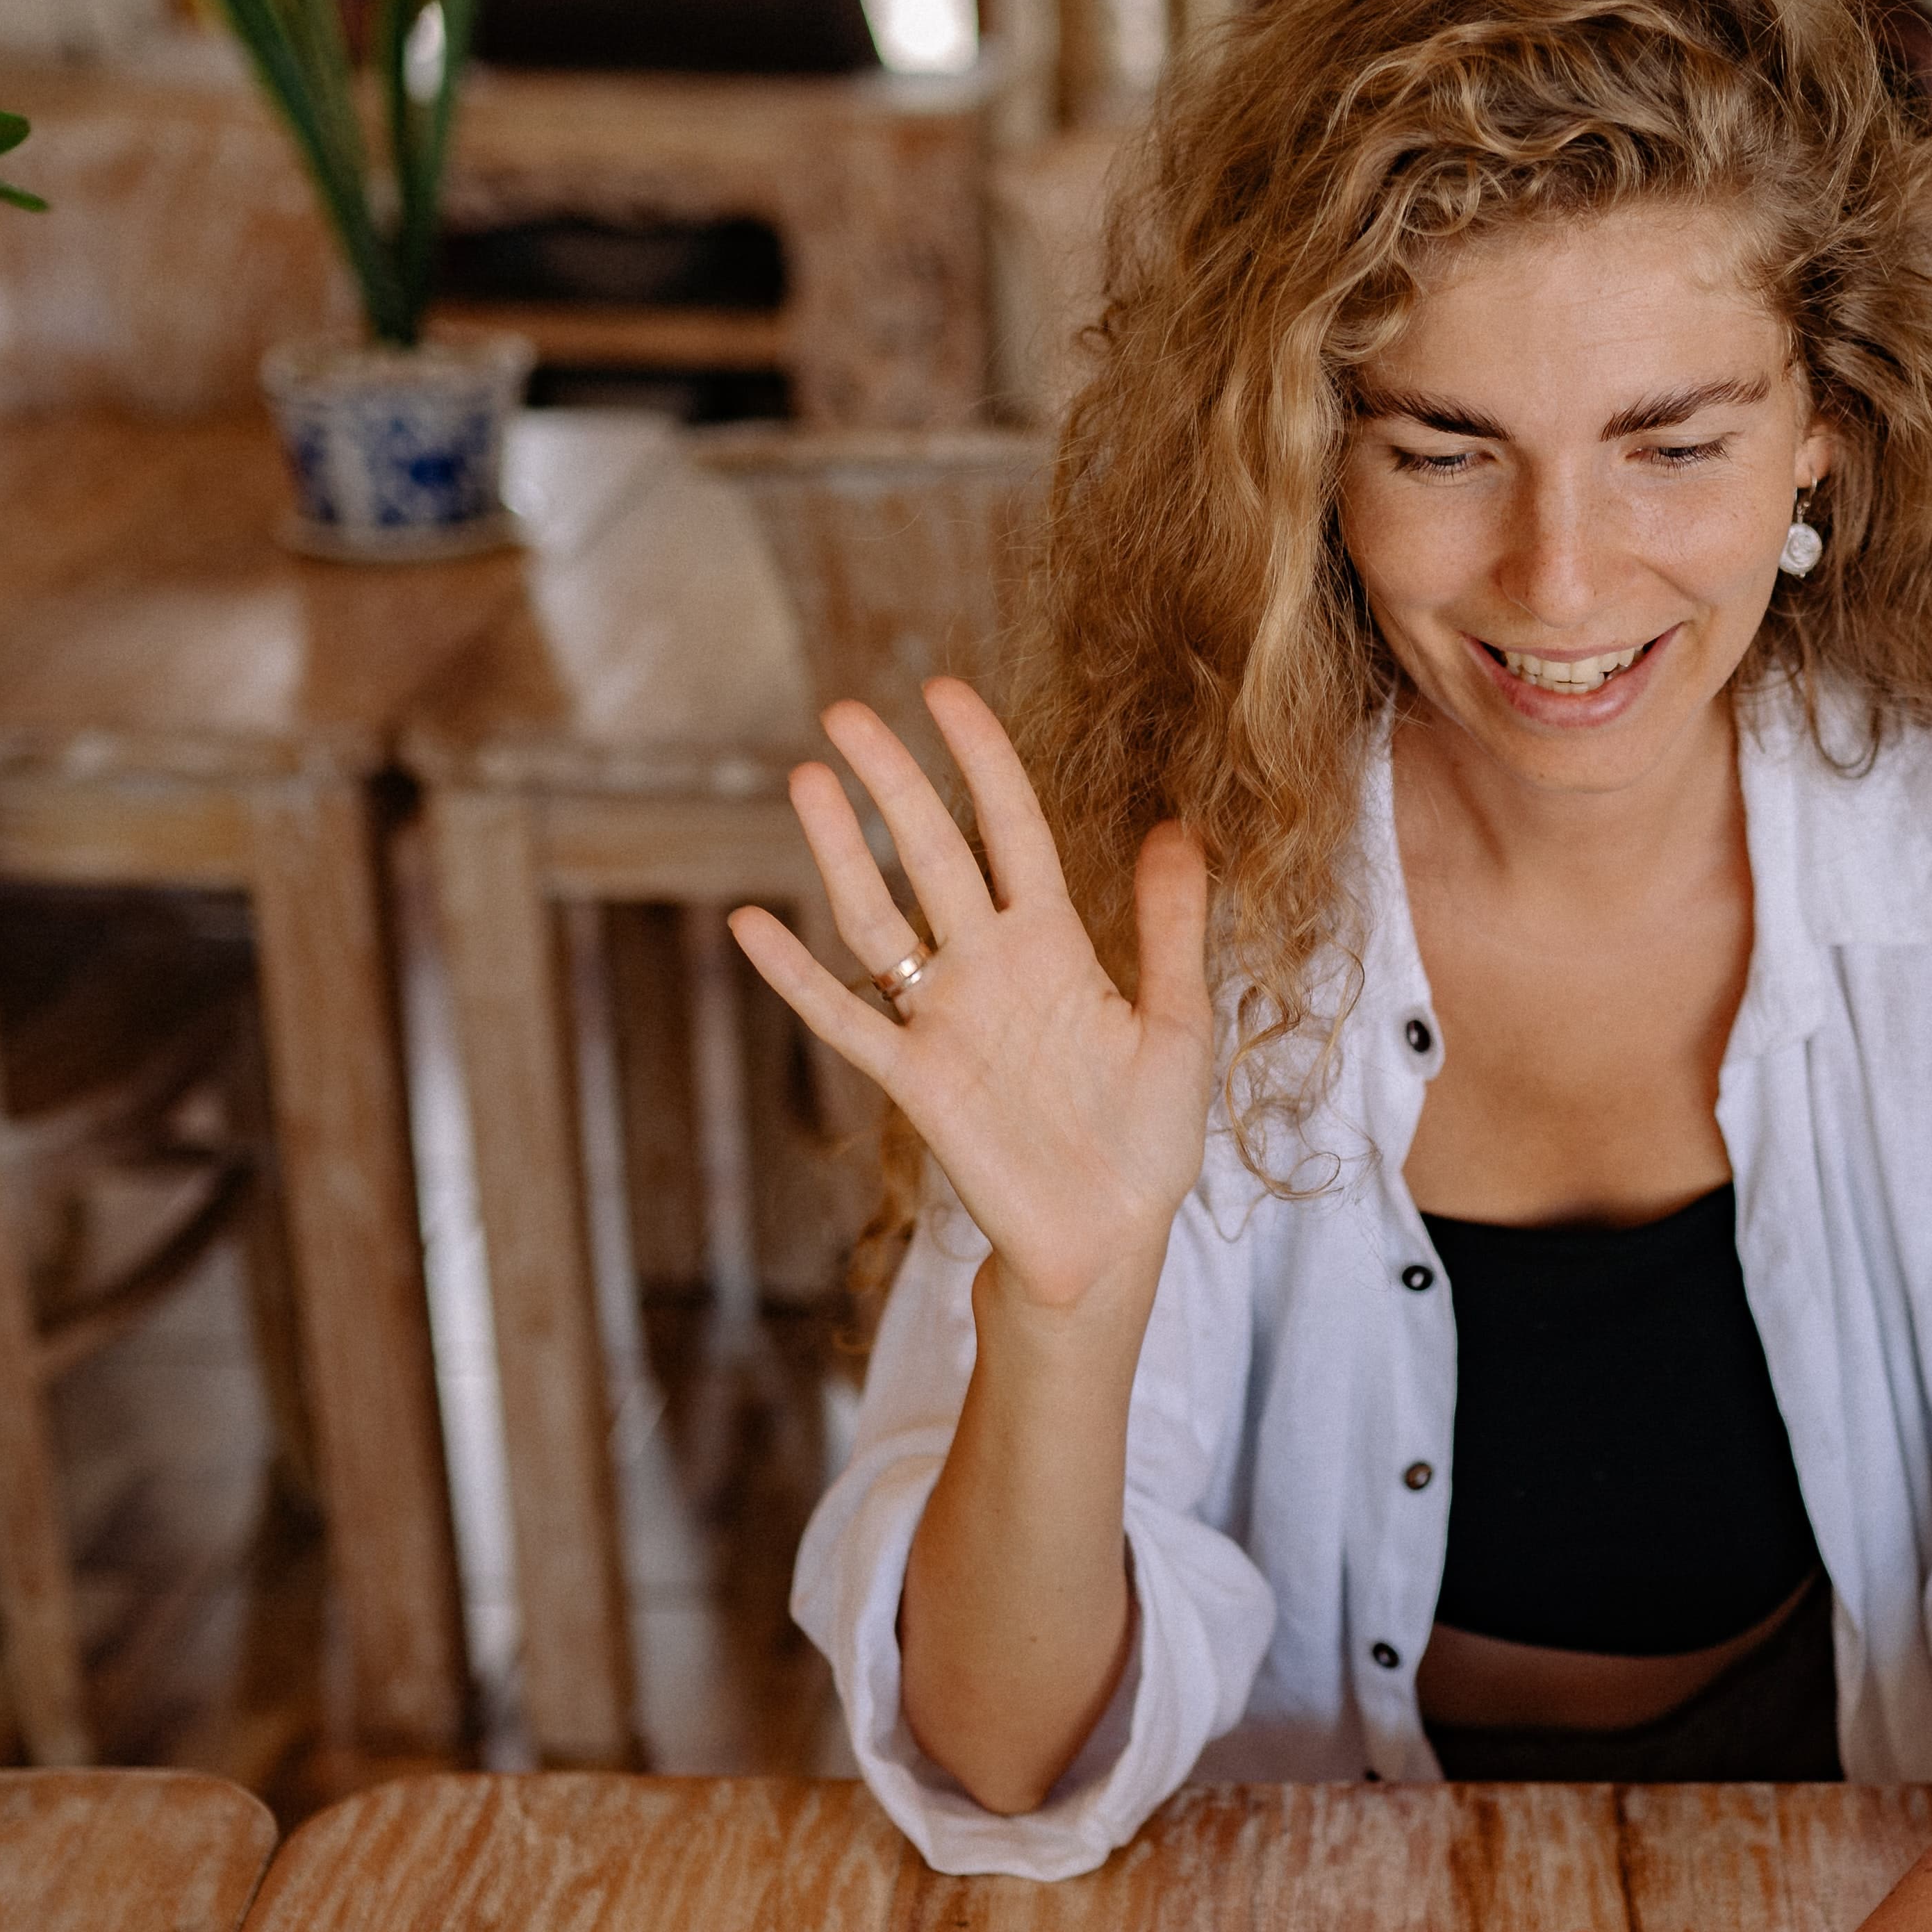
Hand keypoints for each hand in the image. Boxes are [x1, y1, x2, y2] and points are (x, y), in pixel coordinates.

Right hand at [729, 683, 1212, 1312]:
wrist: (1110, 1240)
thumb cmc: (1148, 1138)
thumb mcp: (1179, 1025)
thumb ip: (1171, 929)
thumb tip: (1178, 827)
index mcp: (1056, 945)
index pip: (1011, 830)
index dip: (980, 761)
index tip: (944, 691)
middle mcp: (991, 968)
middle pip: (932, 854)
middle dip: (893, 783)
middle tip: (846, 712)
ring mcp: (946, 1020)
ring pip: (879, 918)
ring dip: (842, 852)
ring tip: (803, 778)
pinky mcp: (917, 1082)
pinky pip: (847, 1019)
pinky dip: (796, 977)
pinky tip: (752, 924)